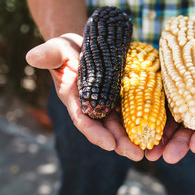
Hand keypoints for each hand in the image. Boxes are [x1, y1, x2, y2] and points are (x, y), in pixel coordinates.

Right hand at [26, 34, 143, 160]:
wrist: (85, 44)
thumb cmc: (68, 48)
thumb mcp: (58, 49)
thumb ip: (49, 55)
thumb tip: (32, 56)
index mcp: (75, 99)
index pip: (84, 120)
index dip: (95, 133)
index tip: (109, 145)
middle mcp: (93, 105)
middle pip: (107, 127)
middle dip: (121, 142)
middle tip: (138, 155)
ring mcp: (110, 101)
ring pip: (123, 121)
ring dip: (135, 135)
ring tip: (150, 147)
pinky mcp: (123, 93)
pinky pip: (135, 106)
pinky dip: (145, 117)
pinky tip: (158, 126)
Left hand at [145, 59, 194, 163]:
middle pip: (190, 129)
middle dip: (180, 144)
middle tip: (168, 157)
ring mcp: (181, 101)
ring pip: (171, 123)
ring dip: (161, 139)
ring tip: (150, 153)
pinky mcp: (166, 91)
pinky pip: (156, 106)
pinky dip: (147, 117)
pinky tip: (137, 129)